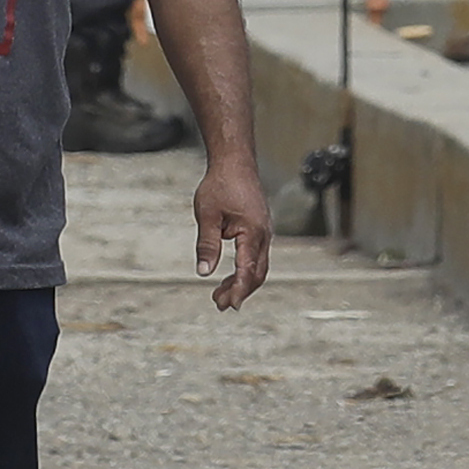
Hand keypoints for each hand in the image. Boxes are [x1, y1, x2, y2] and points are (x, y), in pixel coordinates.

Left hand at [193, 158, 271, 310]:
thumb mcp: (207, 215)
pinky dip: (243, 270)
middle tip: (219, 304)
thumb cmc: (220, 185)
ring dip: (241, 283)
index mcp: (253, 232)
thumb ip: (207, 245)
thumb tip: (203, 272)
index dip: (239, 289)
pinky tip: (229, 277)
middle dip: (239, 291)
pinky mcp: (259, 230)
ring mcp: (264, 233)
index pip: (248, 269)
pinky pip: (255, 257)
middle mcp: (263, 235)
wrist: (235, 163)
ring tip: (219, 295)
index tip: (230, 304)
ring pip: (257, 267)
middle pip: (257, 273)